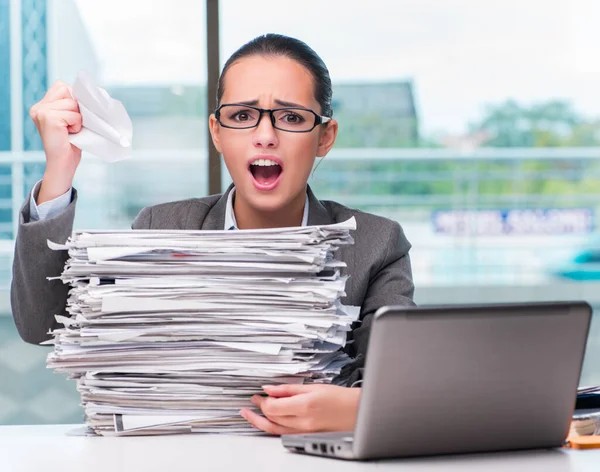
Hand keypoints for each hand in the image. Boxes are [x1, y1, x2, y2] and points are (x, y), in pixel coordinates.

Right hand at [29, 80, 82, 203]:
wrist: (63, 163)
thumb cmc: (71, 143)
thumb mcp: (70, 120)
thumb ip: (72, 105)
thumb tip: (89, 93)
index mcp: (42, 106)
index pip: (62, 86)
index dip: (73, 99)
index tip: (72, 117)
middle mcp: (39, 107)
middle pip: (67, 90)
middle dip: (76, 107)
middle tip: (72, 124)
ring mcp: (42, 111)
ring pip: (72, 102)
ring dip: (77, 117)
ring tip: (70, 130)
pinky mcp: (49, 118)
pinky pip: (74, 114)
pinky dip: (77, 124)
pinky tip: (70, 133)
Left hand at [240, 384, 360, 434]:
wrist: (356, 412)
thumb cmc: (340, 398)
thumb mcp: (313, 387)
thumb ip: (288, 389)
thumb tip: (270, 389)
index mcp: (304, 406)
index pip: (273, 407)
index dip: (262, 401)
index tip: (257, 395)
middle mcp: (303, 422)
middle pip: (272, 418)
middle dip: (259, 410)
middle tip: (251, 403)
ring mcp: (304, 432)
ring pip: (275, 430)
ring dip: (260, 423)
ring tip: (249, 416)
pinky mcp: (306, 436)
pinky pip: (284, 434)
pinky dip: (272, 428)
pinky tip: (266, 423)